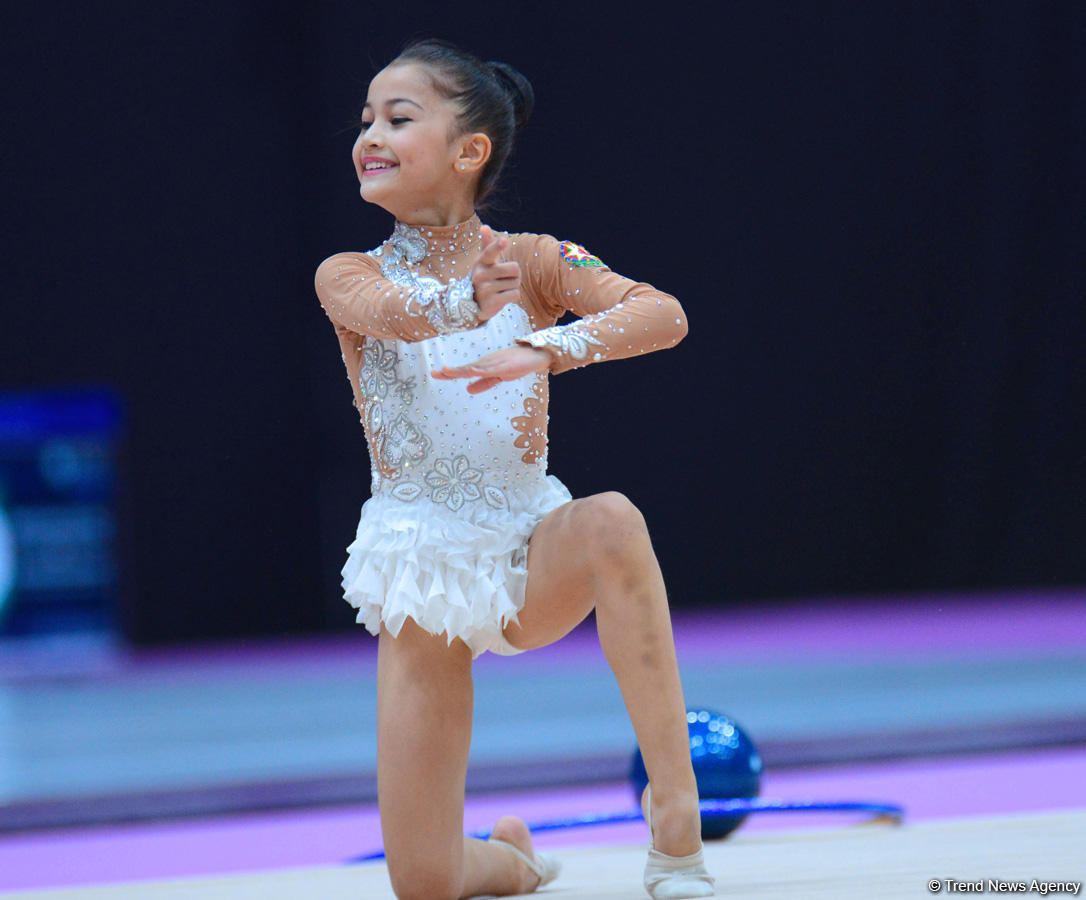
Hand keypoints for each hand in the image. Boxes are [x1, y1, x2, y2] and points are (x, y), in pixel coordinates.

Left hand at [432, 345, 555, 393]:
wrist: (534, 356)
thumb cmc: (516, 364)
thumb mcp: (498, 377)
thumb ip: (483, 383)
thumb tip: (468, 390)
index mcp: (483, 366)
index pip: (463, 370)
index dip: (449, 372)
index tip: (435, 373)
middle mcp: (485, 362)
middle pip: (464, 368)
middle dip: (449, 371)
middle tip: (433, 373)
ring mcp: (494, 363)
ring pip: (474, 368)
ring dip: (460, 370)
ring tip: (446, 371)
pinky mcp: (504, 365)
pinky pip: (490, 369)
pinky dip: (479, 370)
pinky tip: (470, 372)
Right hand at [470, 225, 520, 321]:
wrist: (473, 305)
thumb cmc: (483, 279)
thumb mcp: (484, 262)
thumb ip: (487, 245)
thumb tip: (484, 226)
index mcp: (481, 262)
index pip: (490, 252)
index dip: (497, 246)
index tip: (504, 240)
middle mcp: (480, 275)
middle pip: (515, 269)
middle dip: (515, 275)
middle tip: (504, 279)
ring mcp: (485, 289)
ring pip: (516, 283)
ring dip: (513, 287)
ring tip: (501, 289)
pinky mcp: (491, 303)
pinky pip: (515, 295)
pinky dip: (513, 297)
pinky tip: (502, 298)